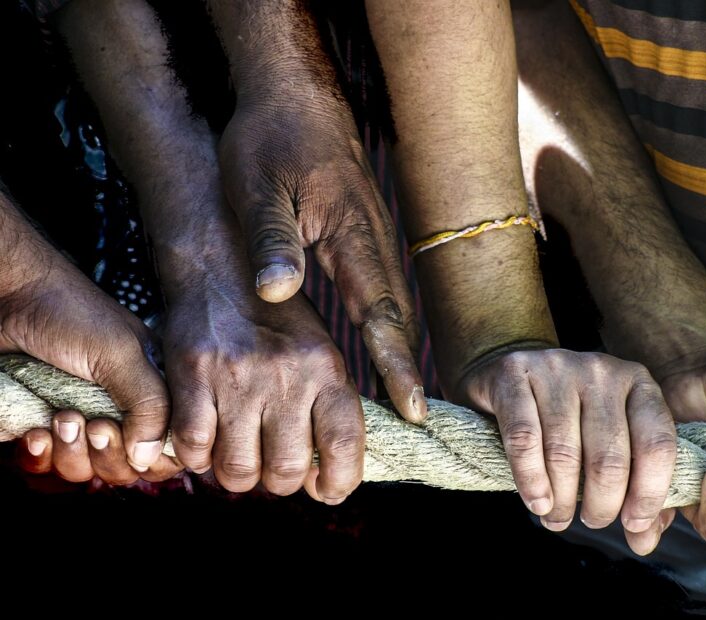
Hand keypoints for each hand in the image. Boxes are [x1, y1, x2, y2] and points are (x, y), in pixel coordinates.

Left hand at [2, 243, 173, 476]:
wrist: (11, 296)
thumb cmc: (70, 312)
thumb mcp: (122, 354)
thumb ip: (150, 404)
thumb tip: (148, 457)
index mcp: (153, 392)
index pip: (168, 446)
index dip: (152, 455)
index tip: (127, 434)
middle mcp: (120, 410)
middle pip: (127, 467)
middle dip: (107, 454)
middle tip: (93, 423)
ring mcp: (81, 421)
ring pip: (86, 470)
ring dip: (71, 453)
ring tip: (60, 417)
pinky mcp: (45, 427)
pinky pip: (47, 464)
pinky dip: (40, 455)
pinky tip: (35, 431)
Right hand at [163, 282, 364, 500]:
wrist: (221, 267)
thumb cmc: (276, 319)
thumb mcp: (319, 351)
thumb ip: (328, 406)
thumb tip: (329, 473)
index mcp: (326, 367)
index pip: (343, 446)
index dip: (338, 483)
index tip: (327, 491)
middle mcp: (287, 374)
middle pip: (285, 470)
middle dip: (279, 482)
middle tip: (270, 466)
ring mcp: (238, 376)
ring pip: (238, 470)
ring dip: (237, 475)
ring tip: (237, 454)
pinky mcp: (193, 376)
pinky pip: (195, 450)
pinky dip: (197, 458)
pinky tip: (205, 441)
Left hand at [218, 91, 424, 423]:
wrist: (295, 96)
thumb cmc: (272, 139)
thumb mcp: (258, 187)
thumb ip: (272, 241)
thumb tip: (277, 295)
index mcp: (352, 237)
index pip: (380, 313)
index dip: (395, 364)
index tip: (413, 406)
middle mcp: (374, 244)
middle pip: (398, 319)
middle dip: (406, 370)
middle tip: (412, 423)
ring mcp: (373, 241)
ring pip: (393, 307)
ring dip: (397, 352)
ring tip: (400, 402)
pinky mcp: (363, 237)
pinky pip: (380, 291)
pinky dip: (383, 328)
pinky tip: (374, 348)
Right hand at [456, 348, 677, 550]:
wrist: (511, 375)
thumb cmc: (570, 417)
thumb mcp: (611, 441)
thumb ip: (636, 488)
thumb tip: (643, 541)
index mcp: (637, 383)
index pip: (656, 444)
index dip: (649, 494)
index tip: (633, 525)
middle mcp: (600, 369)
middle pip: (609, 457)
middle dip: (601, 505)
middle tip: (592, 521)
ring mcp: (555, 367)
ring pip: (564, 454)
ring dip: (562, 500)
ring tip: (557, 517)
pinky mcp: (513, 373)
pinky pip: (524, 439)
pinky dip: (530, 480)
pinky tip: (536, 502)